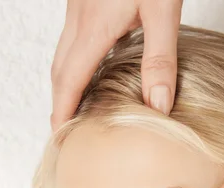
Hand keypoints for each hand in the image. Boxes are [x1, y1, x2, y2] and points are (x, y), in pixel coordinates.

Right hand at [50, 0, 182, 131]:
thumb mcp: (163, 10)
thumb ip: (160, 59)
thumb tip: (158, 107)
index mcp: (94, 26)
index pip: (69, 81)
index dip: (63, 112)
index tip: (62, 138)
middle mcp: (78, 16)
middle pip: (60, 70)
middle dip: (61, 103)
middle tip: (67, 131)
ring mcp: (79, 5)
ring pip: (64, 53)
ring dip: (68, 83)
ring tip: (79, 108)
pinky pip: (74, 37)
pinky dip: (78, 61)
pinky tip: (97, 70)